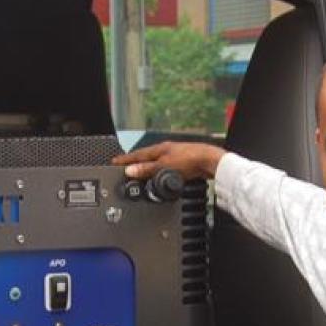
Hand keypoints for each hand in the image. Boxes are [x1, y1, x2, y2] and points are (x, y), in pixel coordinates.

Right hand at [111, 141, 226, 180]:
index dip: (126, 160)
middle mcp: (167, 150)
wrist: (210, 162)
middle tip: (124, 167)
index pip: (137, 154)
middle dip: (135, 162)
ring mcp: (175, 156)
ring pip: (156, 162)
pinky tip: (160, 177)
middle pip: (146, 157)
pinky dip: (158, 172)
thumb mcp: (164, 167)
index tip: (115, 162)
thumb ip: (147, 170)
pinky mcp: (183, 164)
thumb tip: (131, 171)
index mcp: (160, 149)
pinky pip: (165, 167)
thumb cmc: (190, 160)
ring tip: (140, 174)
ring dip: (147, 167)